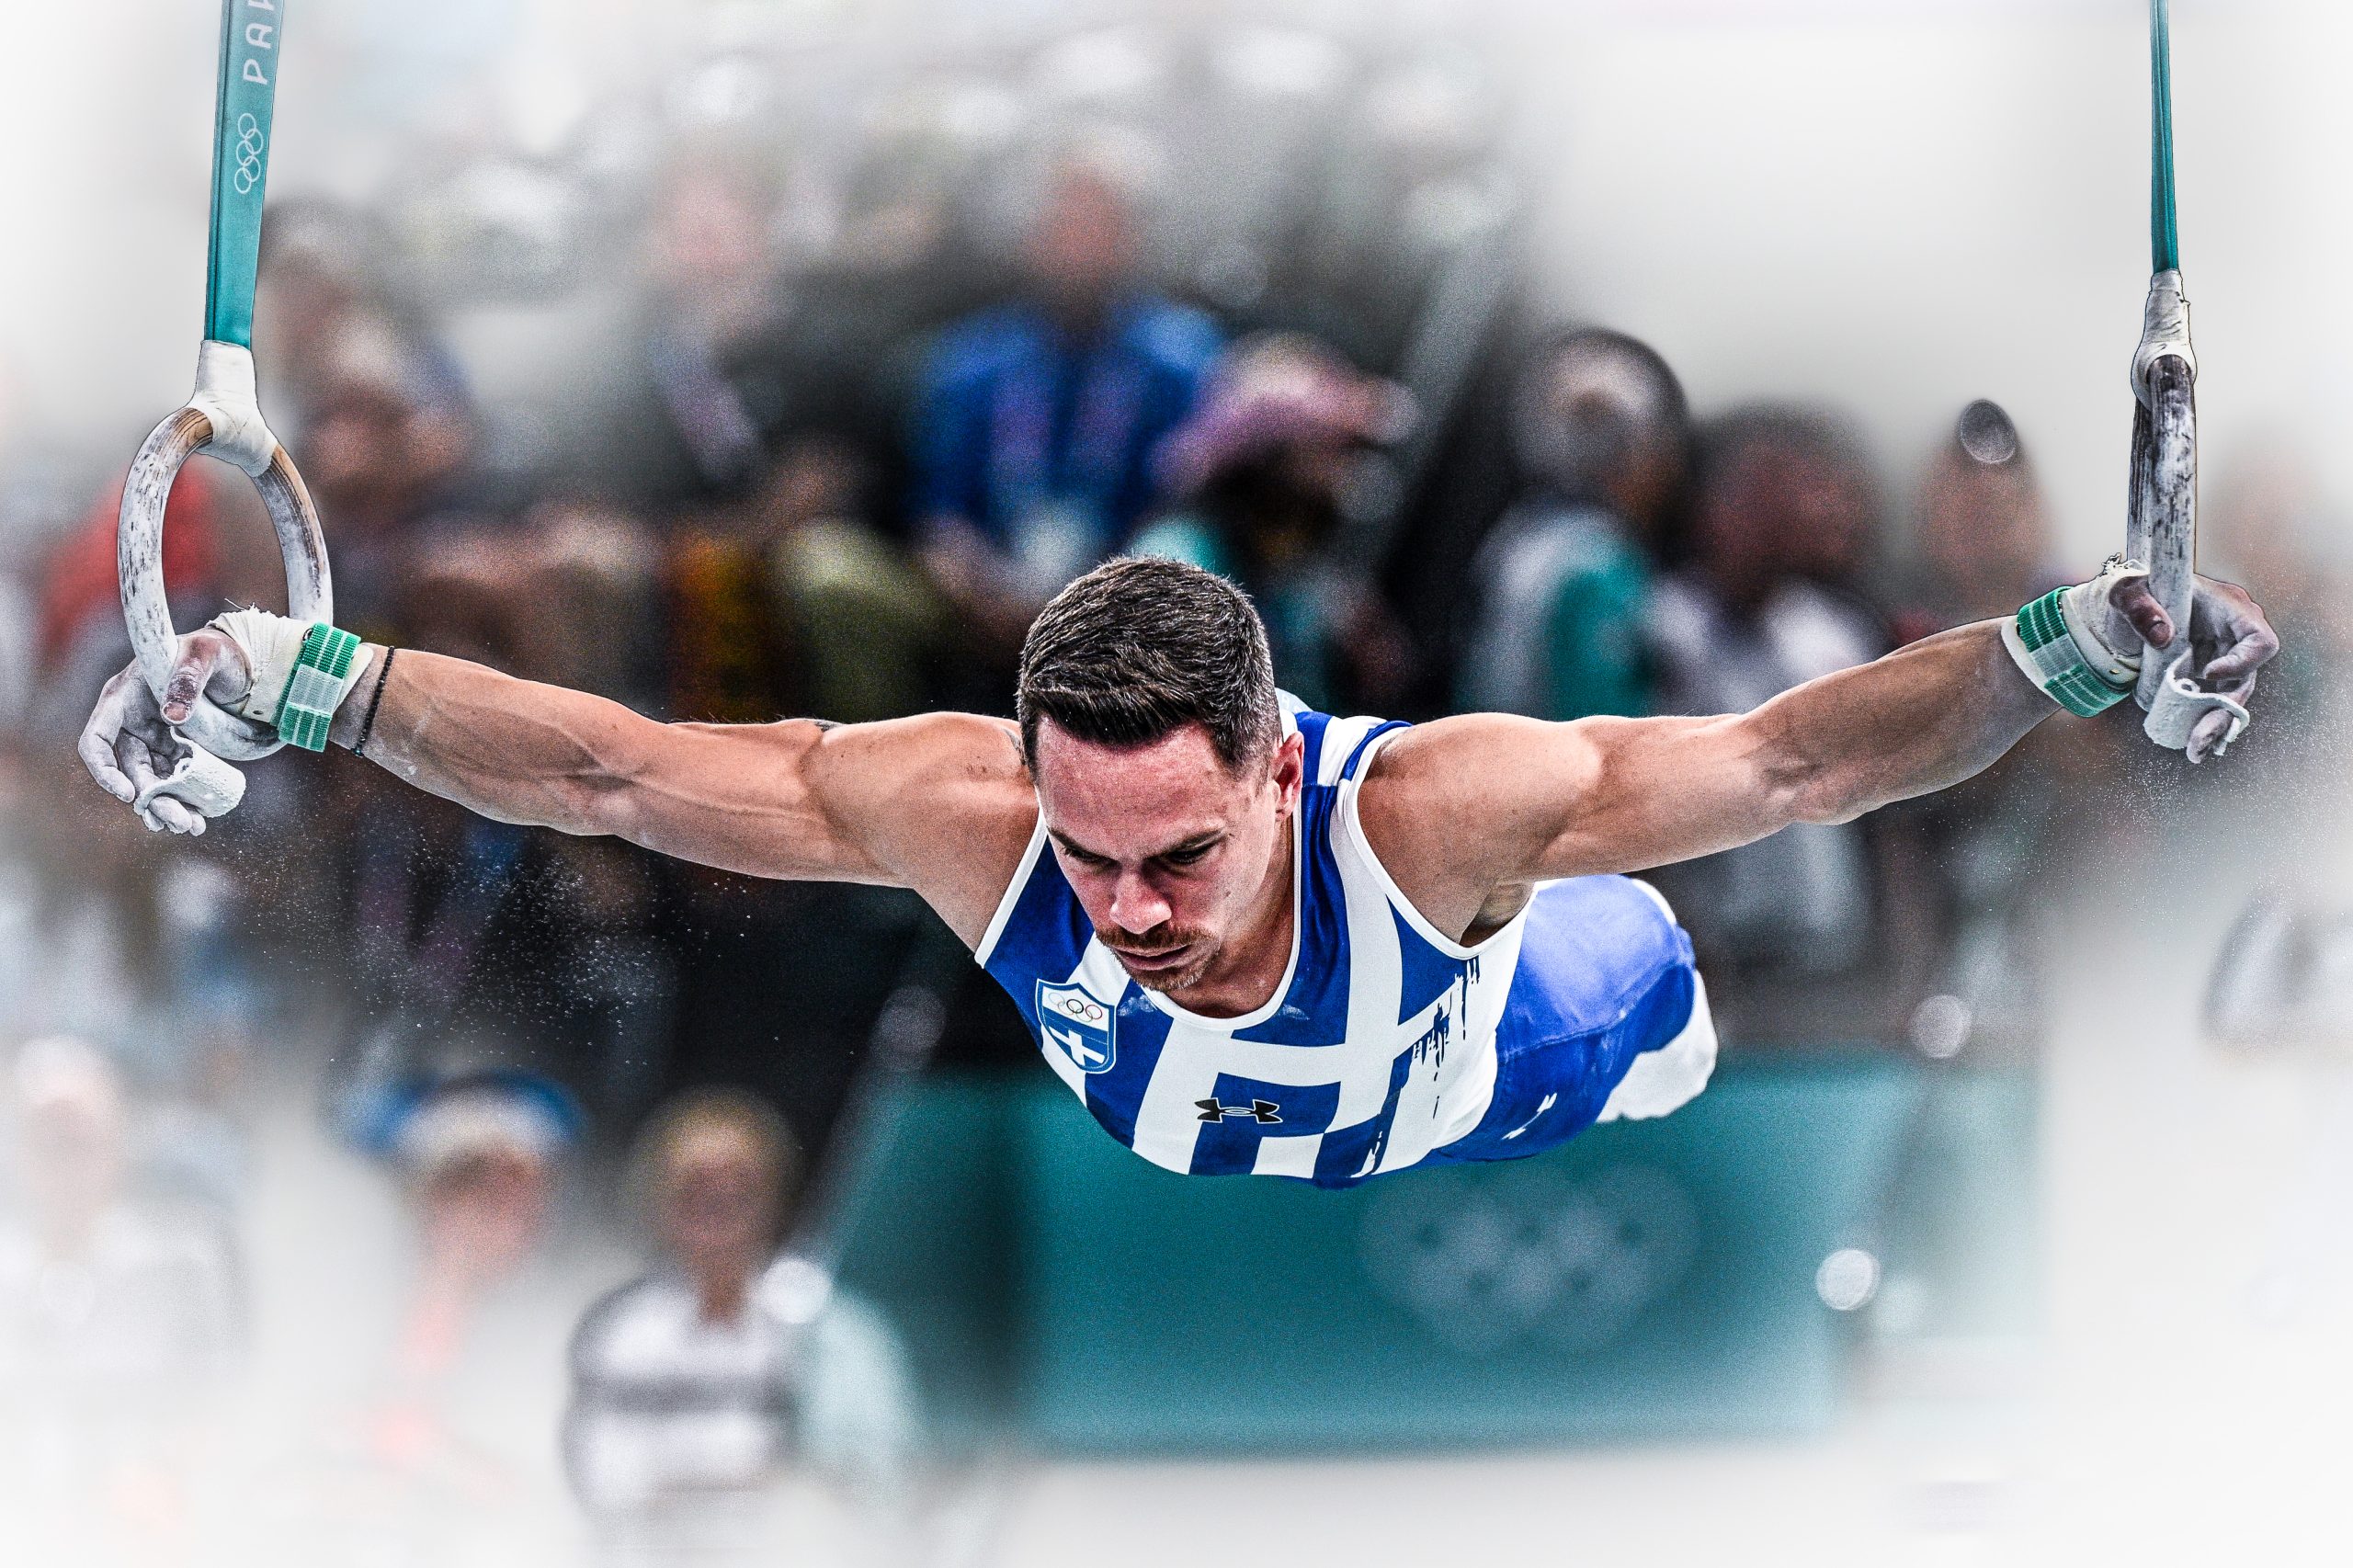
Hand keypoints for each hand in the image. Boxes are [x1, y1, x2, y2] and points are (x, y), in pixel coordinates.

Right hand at [76, 629, 254, 833]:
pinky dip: (184, 797)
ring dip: (167, 805)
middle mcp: (132, 721)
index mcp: (123, 697)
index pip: (96, 740)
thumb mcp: (203, 655)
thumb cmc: (212, 650)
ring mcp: (153, 736)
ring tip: (190, 826)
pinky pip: (175, 777)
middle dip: (151, 799)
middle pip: (130, 769)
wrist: (238, 660)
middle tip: (178, 822)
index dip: (105, 770)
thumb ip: (188, 678)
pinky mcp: (175, 746)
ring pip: (152, 779)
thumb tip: (172, 717)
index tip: (129, 794)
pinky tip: (200, 817)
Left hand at [2103, 571, 2279, 761]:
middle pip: (2246, 678)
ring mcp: (2221, 656)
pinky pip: (2213, 701)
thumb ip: (2140, 607)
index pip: (2258, 639)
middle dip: (2225, 710)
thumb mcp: (2127, 593)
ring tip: (2195, 749)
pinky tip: (2192, 744)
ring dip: (2215, 724)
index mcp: (2228, 608)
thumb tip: (2162, 636)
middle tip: (2200, 736)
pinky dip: (2203, 721)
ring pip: (2230, 696)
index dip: (2242, 661)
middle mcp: (2232, 635)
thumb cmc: (2135, 592)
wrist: (2127, 609)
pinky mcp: (2206, 674)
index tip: (2207, 673)